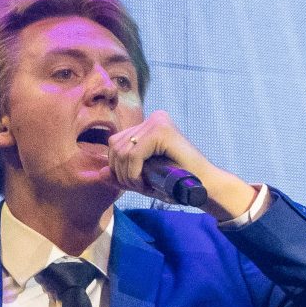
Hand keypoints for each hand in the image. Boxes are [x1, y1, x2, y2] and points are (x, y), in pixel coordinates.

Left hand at [105, 109, 254, 220]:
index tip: (134, 184)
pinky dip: (134, 173)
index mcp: (150, 125)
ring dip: (128, 175)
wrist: (206, 188)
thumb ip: (122, 175)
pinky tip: (145, 184)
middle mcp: (154, 118)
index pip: (116, 142)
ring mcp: (158, 122)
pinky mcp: (162, 131)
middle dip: (120, 172)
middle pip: (115, 145)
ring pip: (122, 150)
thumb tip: (99, 173)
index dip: (118, 167)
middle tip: (138, 188)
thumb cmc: (179, 183)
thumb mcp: (145, 178)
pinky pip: (133, 154)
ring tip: (144, 187)